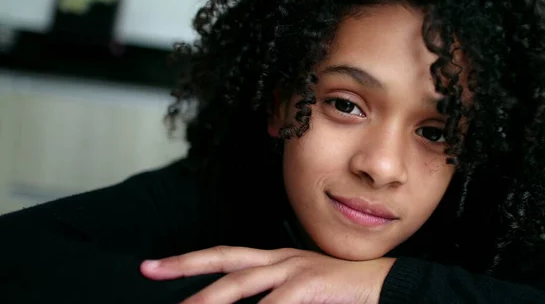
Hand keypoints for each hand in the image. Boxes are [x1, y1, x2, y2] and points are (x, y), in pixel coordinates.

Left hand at [140, 246, 395, 303]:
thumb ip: (271, 297)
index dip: (190, 260)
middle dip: (185, 264)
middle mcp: (280, 259)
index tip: (156, 265)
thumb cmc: (340, 291)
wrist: (383, 284)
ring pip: (241, 281)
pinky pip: (275, 303)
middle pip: (224, 260)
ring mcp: (295, 269)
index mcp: (275, 260)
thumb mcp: (299, 291)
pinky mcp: (310, 284)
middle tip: (149, 268)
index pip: (225, 256)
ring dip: (209, 297)